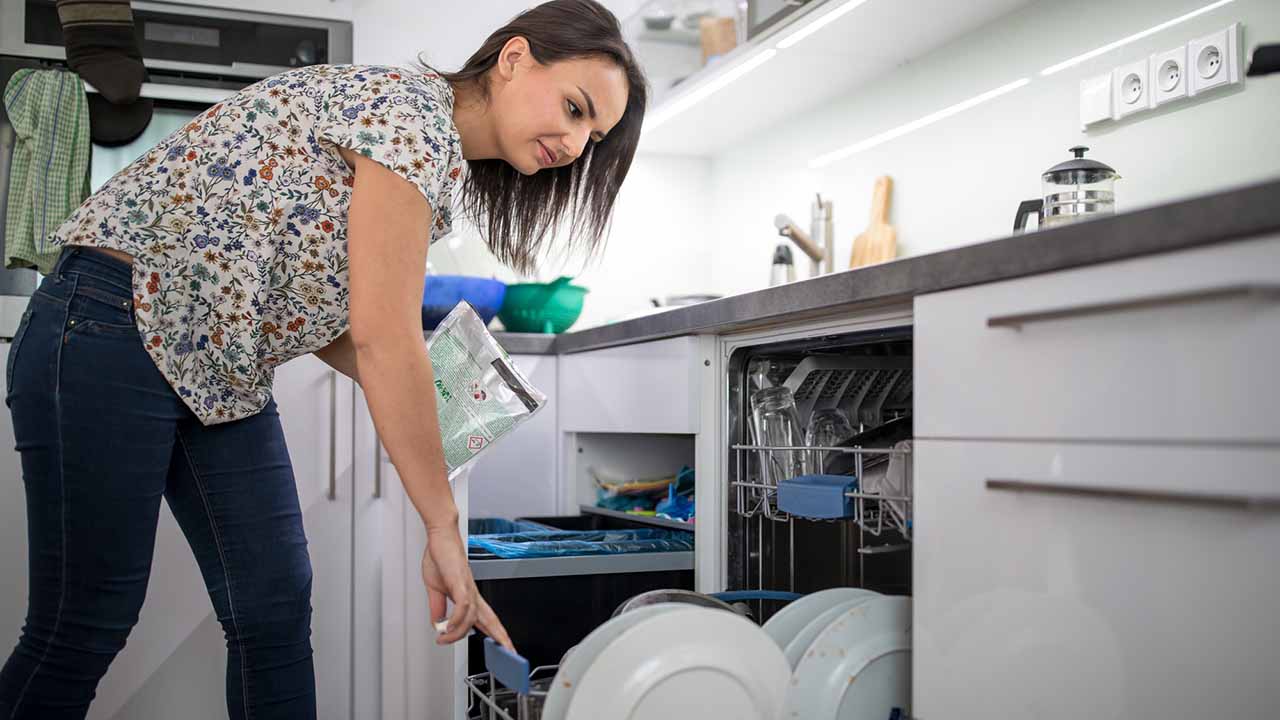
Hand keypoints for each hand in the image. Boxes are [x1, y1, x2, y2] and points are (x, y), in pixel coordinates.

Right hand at [421, 524, 513, 651]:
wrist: (440, 537)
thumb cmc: (440, 558)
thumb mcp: (435, 589)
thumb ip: (437, 608)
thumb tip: (438, 624)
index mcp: (469, 597)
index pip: (487, 620)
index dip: (496, 635)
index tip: (504, 649)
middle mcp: (473, 594)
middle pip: (491, 620)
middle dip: (500, 638)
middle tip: (509, 653)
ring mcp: (468, 588)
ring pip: (471, 617)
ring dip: (457, 632)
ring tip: (443, 638)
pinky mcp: (459, 582)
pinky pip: (463, 605)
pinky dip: (457, 618)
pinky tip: (448, 626)